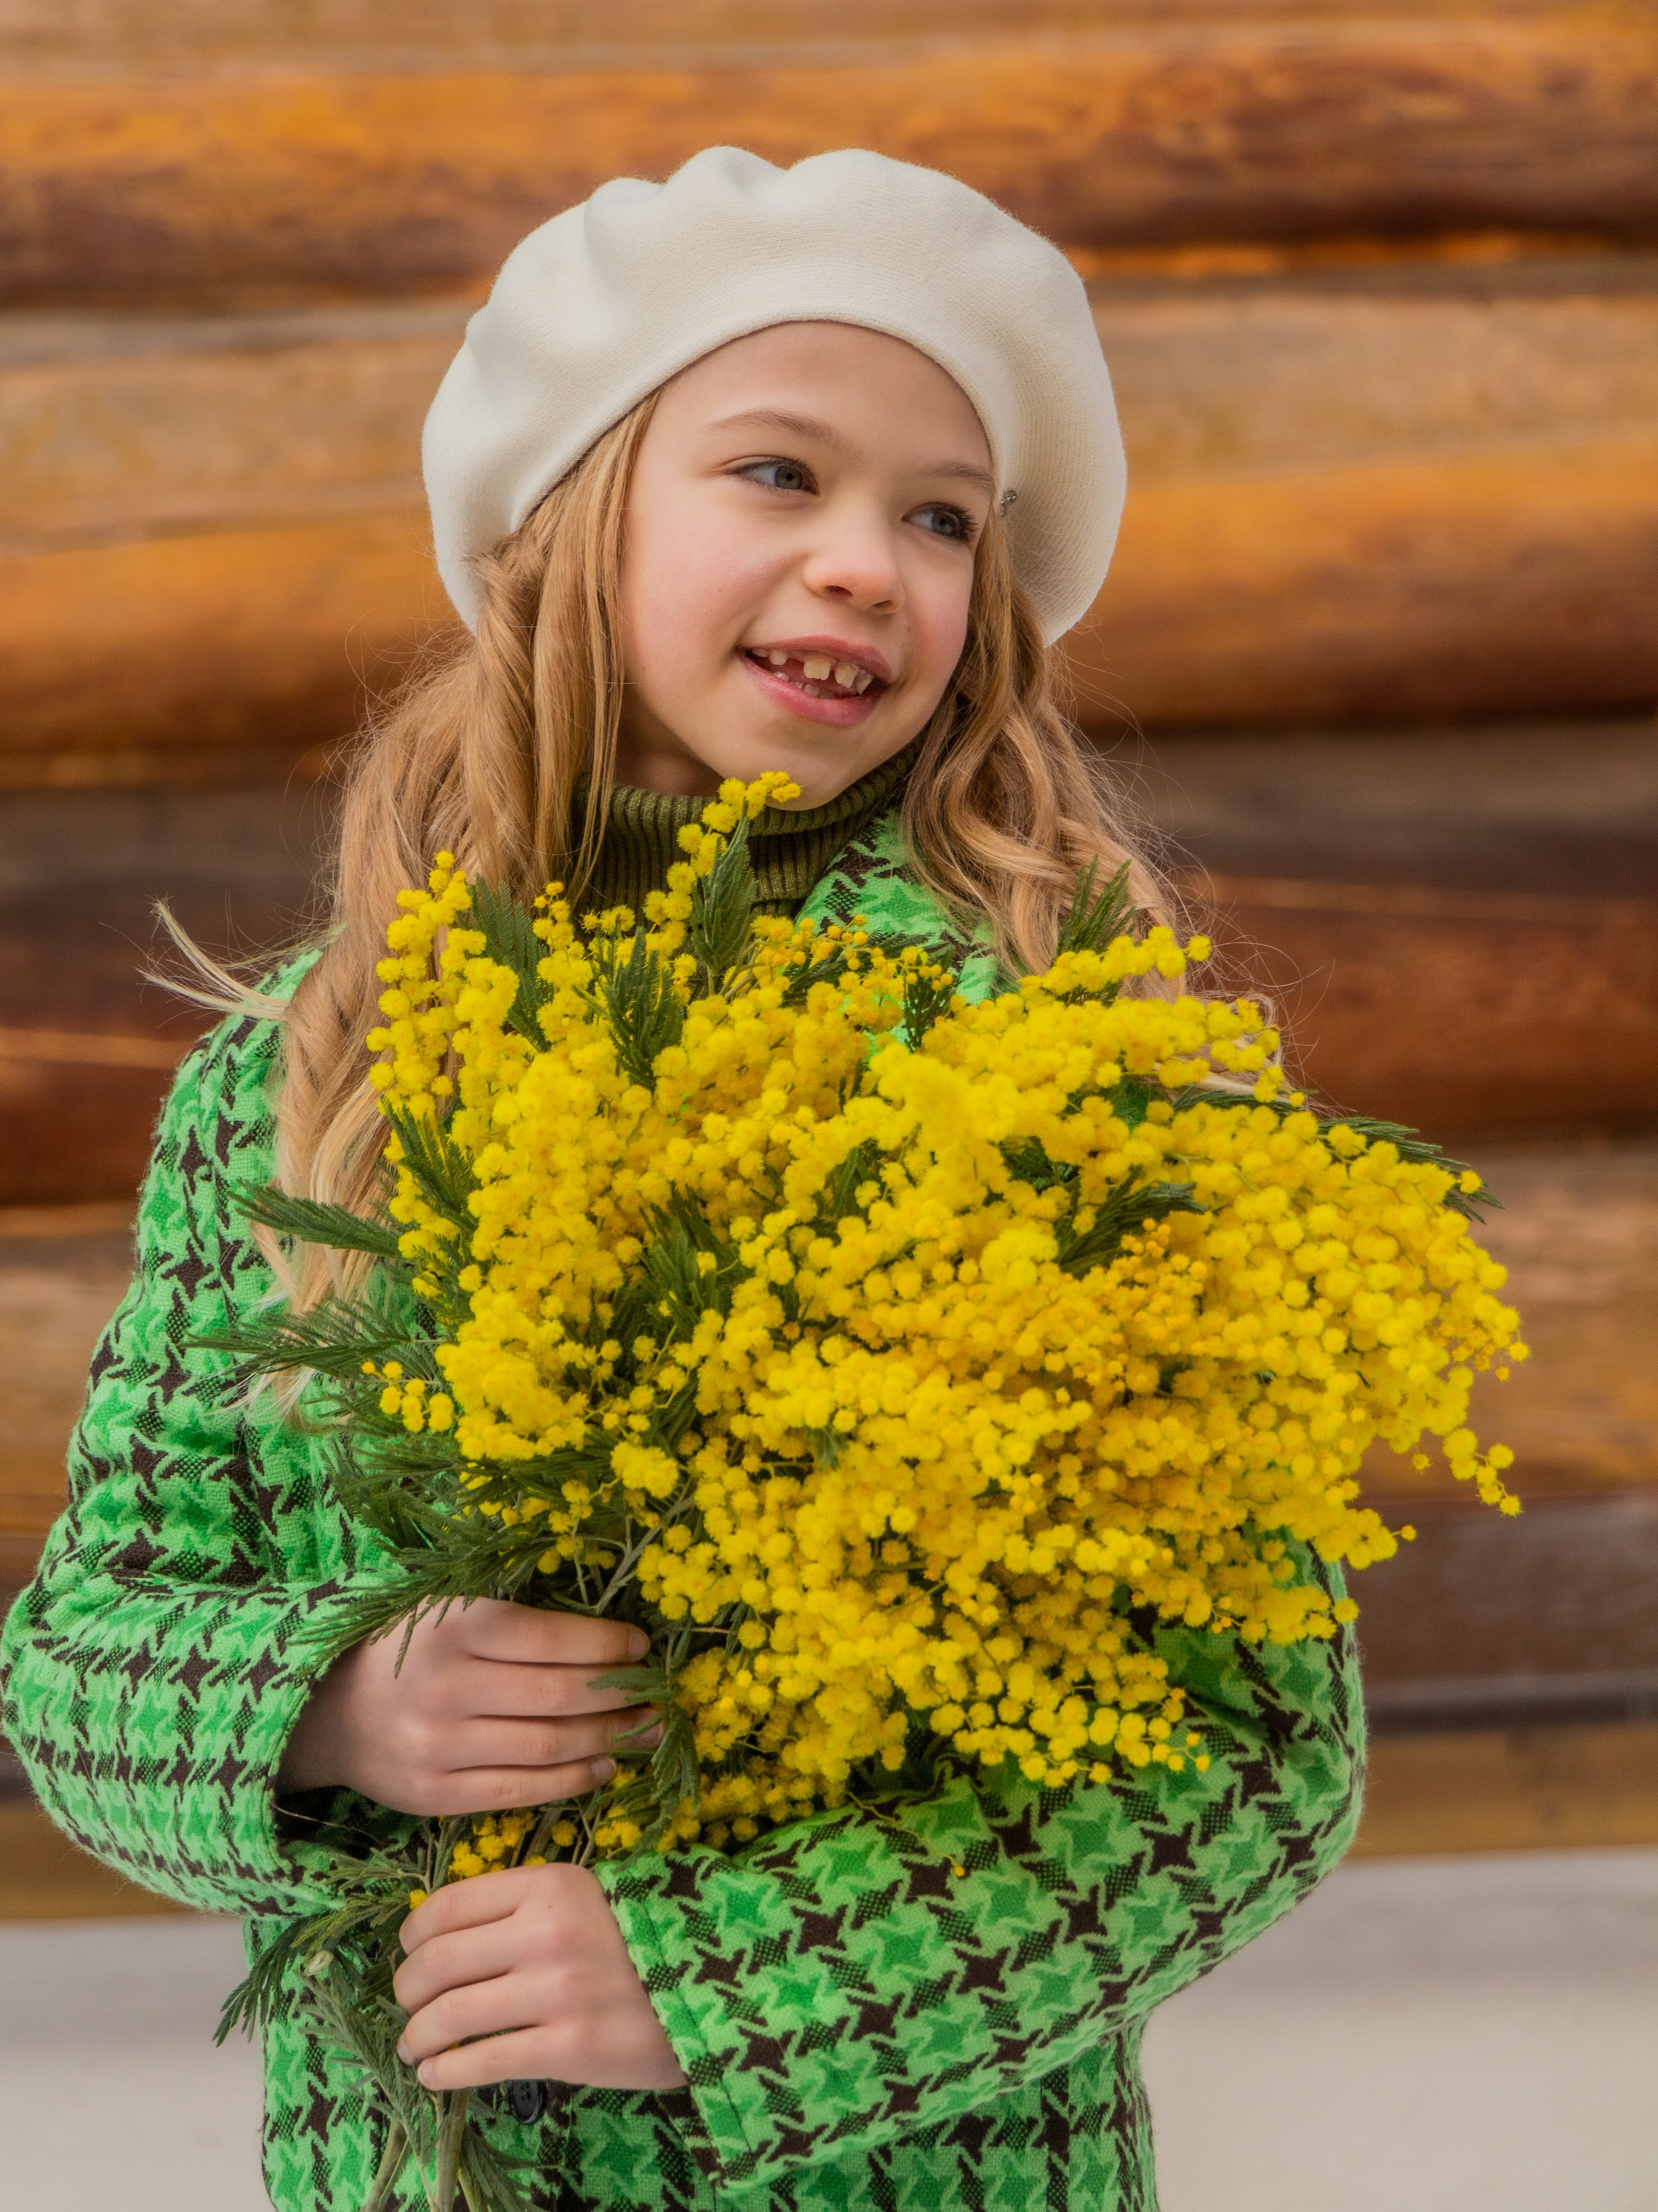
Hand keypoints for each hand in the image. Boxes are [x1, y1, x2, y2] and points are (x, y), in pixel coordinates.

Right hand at [276, 1600, 660, 1815]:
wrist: (330, 1713)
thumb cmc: (411, 1650)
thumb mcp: (452, 1609)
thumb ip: (517, 1620)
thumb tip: (612, 1639)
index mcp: (453, 1627)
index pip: (552, 1640)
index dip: (608, 1645)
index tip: (641, 1646)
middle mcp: (445, 1687)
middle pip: (558, 1697)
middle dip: (620, 1696)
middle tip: (658, 1693)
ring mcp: (438, 1748)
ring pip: (547, 1748)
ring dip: (608, 1740)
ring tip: (645, 1731)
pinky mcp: (435, 1796)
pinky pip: (521, 1791)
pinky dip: (572, 1782)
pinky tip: (603, 1767)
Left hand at [394, 1862, 686, 2091]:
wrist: (714, 1988)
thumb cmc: (641, 1941)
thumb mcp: (587, 1898)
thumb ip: (524, 1907)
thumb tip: (443, 1934)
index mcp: (549, 1884)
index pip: (447, 1905)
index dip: (413, 1936)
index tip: (409, 1955)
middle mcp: (546, 1930)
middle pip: (437, 1962)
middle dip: (406, 1990)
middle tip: (407, 2006)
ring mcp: (556, 1990)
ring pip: (449, 2014)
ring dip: (417, 2036)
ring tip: (414, 2047)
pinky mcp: (568, 2046)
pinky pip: (482, 2061)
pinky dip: (446, 2071)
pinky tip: (436, 2075)